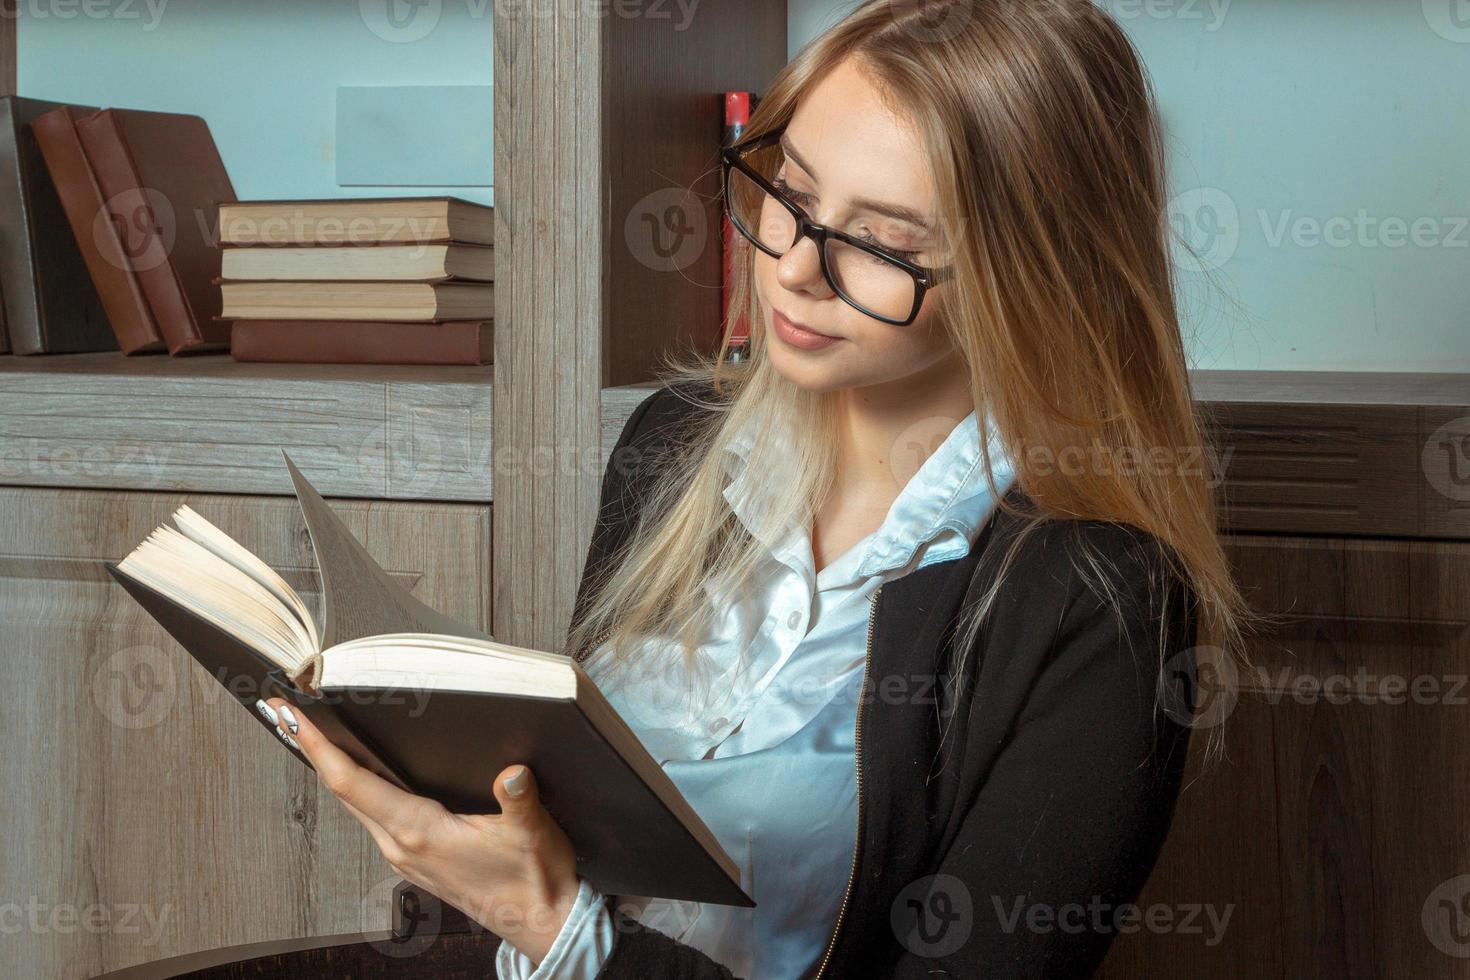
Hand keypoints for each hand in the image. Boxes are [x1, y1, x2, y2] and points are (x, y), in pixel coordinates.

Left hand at [264, 698, 581, 964]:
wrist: (540, 921)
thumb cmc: (533, 880)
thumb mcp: (532, 832)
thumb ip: (518, 799)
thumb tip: (512, 771)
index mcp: (420, 833)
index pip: (353, 783)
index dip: (320, 747)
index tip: (294, 718)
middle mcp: (401, 846)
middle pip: (343, 792)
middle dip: (315, 750)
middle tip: (291, 714)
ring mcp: (404, 857)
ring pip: (356, 806)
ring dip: (335, 771)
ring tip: (320, 737)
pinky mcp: (414, 861)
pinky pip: (373, 818)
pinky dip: (358, 790)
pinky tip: (365, 776)